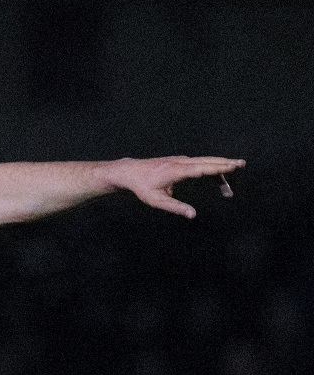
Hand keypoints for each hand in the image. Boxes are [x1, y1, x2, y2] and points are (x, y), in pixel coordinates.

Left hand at [111, 155, 245, 218]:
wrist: (131, 172)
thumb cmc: (143, 187)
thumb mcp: (157, 201)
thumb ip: (175, 207)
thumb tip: (193, 215)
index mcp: (175, 170)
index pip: (201, 169)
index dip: (217, 168)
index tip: (232, 168)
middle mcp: (181, 162)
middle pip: (207, 161)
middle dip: (225, 163)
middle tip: (242, 164)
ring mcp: (181, 159)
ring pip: (205, 161)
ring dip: (220, 166)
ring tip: (235, 171)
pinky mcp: (181, 161)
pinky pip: (200, 162)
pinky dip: (212, 167)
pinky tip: (220, 174)